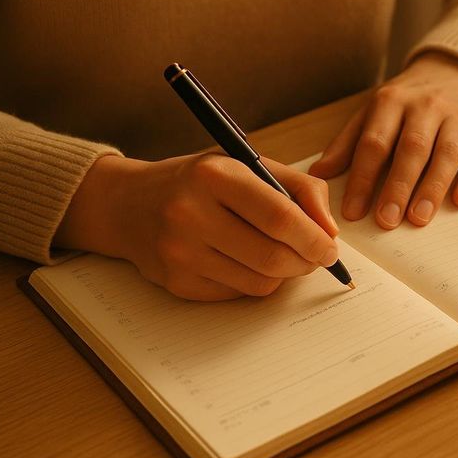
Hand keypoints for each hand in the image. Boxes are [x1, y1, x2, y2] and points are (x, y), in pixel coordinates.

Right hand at [55, 153, 339, 300]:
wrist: (127, 205)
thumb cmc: (198, 182)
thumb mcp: (245, 164)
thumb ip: (297, 187)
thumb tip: (329, 229)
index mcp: (213, 175)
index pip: (280, 217)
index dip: (314, 238)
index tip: (330, 247)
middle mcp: (190, 213)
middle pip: (273, 256)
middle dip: (306, 261)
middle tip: (315, 256)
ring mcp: (180, 252)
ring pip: (260, 282)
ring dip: (285, 274)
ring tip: (283, 255)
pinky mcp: (177, 283)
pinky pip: (238, 294)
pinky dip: (255, 281)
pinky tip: (246, 261)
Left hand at [310, 52, 457, 228]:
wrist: (451, 74)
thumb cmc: (404, 104)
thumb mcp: (371, 114)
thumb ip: (346, 144)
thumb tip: (319, 175)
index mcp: (391, 101)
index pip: (374, 143)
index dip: (362, 179)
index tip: (353, 212)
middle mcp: (426, 106)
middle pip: (412, 148)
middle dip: (398, 186)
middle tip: (386, 220)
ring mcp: (456, 118)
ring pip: (446, 154)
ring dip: (432, 188)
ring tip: (418, 218)